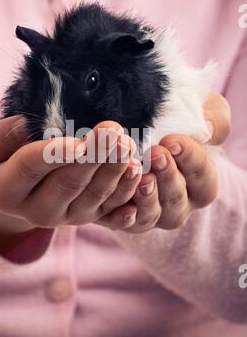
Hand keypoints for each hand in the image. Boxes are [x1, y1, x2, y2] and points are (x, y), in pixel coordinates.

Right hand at [0, 116, 141, 252]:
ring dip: (114, 172)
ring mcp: (64, 215)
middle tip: (113, 133)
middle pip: (68, 183)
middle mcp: (35, 210)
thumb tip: (23, 126)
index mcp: (3, 191)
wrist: (2, 183)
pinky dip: (126, 194)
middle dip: (93, 158)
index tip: (76, 141)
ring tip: (129, 147)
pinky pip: (109, 209)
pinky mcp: (86, 215)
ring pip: (93, 196)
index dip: (53, 155)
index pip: (29, 169)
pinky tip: (139, 178)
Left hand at [97, 93, 230, 232]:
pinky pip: (126, 224)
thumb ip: (214, 119)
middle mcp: (179, 204)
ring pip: (153, 215)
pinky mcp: (126, 219)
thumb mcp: (202, 112)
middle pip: (178, 199)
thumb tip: (209, 130)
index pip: (203, 175)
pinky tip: (122, 204)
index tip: (171, 140)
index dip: (190, 159)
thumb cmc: (175, 119)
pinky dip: (124, 217)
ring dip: (147, 197)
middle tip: (155, 153)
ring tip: (139, 175)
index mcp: (201, 183)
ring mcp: (152, 214)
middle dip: (168, 176)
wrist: (134, 128)